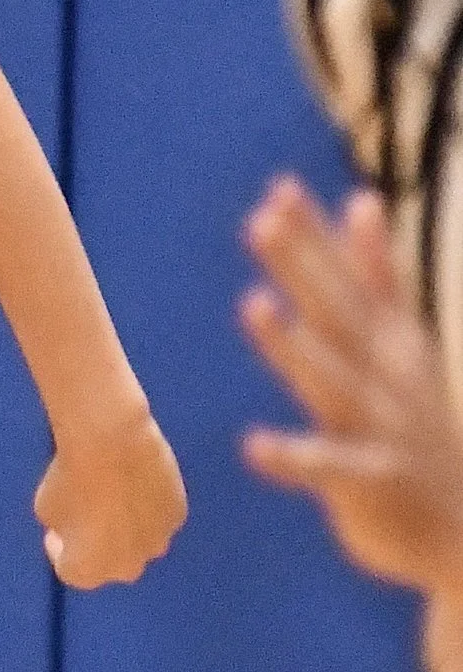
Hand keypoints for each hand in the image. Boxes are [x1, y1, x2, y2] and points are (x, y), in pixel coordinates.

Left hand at [33, 402, 187, 587]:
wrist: (112, 443)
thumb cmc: (70, 478)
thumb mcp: (47, 508)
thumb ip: (63, 528)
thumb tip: (79, 526)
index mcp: (88, 572)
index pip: (71, 569)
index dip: (61, 548)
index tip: (58, 528)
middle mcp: (127, 568)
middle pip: (110, 563)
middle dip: (98, 546)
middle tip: (88, 518)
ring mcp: (157, 543)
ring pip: (138, 543)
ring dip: (126, 530)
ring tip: (114, 499)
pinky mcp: (178, 516)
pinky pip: (158, 520)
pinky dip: (147, 509)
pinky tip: (135, 485)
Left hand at [239, 178, 462, 592]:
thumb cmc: (419, 428)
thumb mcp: (403, 345)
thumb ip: (378, 277)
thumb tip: (359, 202)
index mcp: (394, 344)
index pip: (354, 278)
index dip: (318, 235)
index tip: (279, 188)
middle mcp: (389, 377)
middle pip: (340, 312)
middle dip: (303, 266)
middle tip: (261, 219)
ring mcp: (383, 428)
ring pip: (335, 378)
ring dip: (295, 344)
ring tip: (252, 306)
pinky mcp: (374, 483)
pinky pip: (329, 468)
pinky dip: (294, 456)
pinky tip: (253, 445)